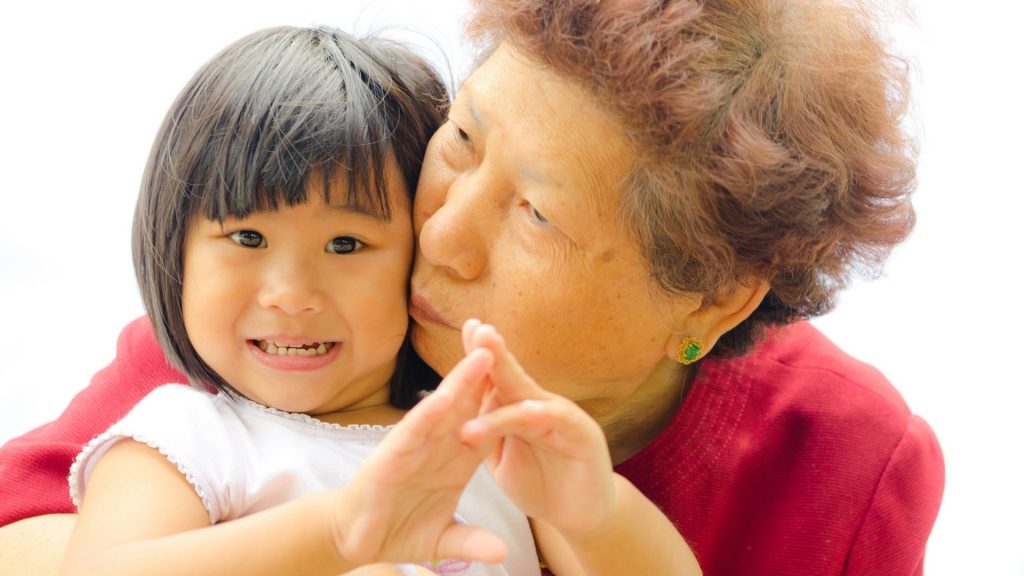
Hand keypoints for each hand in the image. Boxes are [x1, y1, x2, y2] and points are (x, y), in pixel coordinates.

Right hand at [331, 347, 506, 566]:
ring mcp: (417, 446)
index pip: (489, 420)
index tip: (532, 376)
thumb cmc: (398, 528)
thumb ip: (472, 541)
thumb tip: (502, 553)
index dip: (507, 398)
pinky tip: (444, 398)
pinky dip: (429, 414)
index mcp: (458, 458)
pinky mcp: (394, 455)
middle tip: (505, 339)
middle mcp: (440, 444)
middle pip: (468, 401)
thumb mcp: (444, 540)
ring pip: (443, 407)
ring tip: (483, 355)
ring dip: (462, 382)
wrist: (357, 539)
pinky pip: (415, 431)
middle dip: (486, 372)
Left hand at [458, 320, 618, 537]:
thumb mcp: (502, 460)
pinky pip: (558, 422)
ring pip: (530, 396)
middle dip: (494, 352)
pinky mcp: (583, 436)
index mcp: (519, 409)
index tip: (466, 328)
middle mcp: (542, 405)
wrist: (581, 518)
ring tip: (480, 371)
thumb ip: (486, 435)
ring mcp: (563, 418)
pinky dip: (539, 416)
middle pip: (514, 376)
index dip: (481, 355)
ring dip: (505, 383)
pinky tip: (525, 410)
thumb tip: (459, 412)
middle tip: (477, 329)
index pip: (497, 379)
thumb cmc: (540, 485)